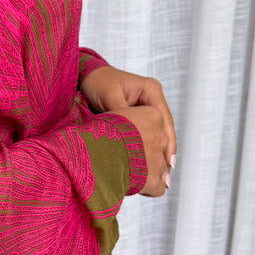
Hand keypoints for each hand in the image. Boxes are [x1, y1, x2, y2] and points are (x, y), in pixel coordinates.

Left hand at [81, 65, 176, 193]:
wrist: (86, 77)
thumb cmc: (97, 82)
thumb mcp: (109, 96)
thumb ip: (123, 114)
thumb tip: (133, 135)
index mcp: (151, 90)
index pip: (164, 119)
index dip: (167, 142)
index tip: (168, 162)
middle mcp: (153, 99)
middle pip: (164, 130)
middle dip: (166, 152)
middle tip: (166, 177)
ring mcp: (147, 108)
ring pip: (157, 135)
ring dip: (158, 154)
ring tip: (161, 177)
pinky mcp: (139, 117)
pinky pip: (147, 135)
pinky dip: (148, 149)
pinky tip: (149, 166)